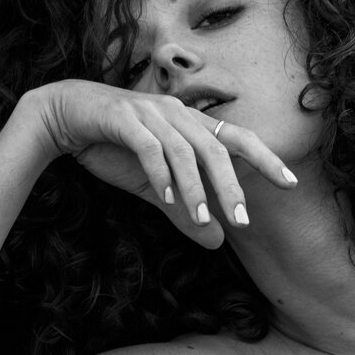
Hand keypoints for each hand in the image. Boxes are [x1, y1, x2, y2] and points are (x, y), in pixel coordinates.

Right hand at [22, 80, 297, 249]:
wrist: (64, 117)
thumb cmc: (114, 147)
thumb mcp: (155, 187)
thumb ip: (186, 212)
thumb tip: (219, 242)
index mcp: (190, 123)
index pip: (237, 139)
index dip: (265, 158)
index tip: (290, 183)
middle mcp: (176, 113)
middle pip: (215, 148)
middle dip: (231, 185)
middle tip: (242, 220)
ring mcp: (149, 113)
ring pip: (183, 150)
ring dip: (194, 187)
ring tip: (201, 217)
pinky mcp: (123, 118)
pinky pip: (148, 147)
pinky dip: (160, 173)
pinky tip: (166, 198)